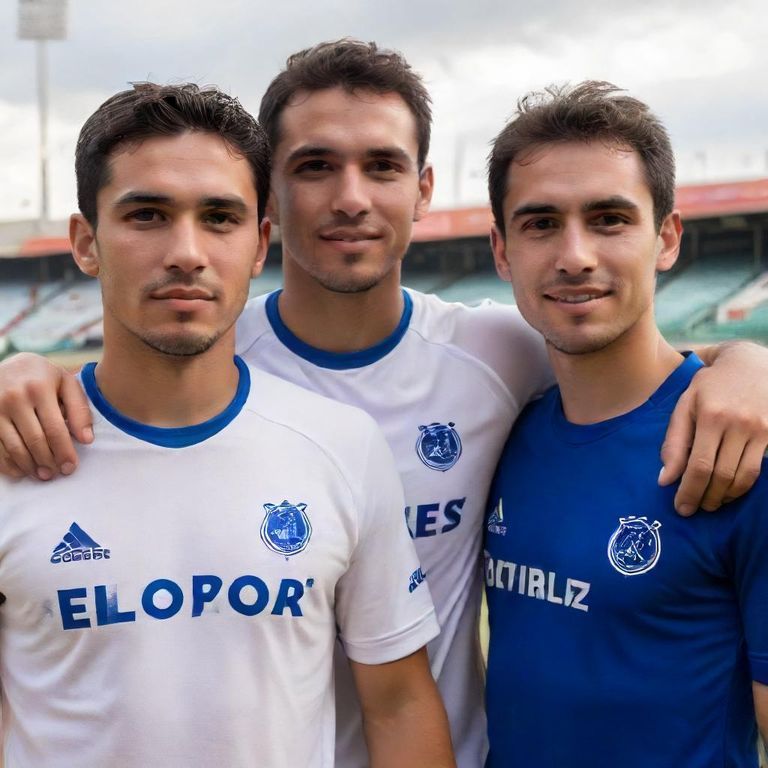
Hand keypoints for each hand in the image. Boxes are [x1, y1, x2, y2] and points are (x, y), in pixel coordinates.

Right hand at [0, 353, 91, 479]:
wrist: (8, 365)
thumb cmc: (42, 377)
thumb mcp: (66, 383)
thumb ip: (79, 409)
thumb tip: (87, 440)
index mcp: (39, 388)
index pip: (55, 429)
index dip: (64, 451)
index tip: (71, 467)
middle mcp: (15, 398)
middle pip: (35, 441)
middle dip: (48, 462)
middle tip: (57, 474)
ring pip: (14, 447)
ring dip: (30, 466)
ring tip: (42, 475)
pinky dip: (9, 464)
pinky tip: (21, 470)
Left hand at [659, 343, 767, 514]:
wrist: (751, 364)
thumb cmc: (710, 387)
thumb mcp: (685, 405)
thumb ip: (674, 442)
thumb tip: (665, 479)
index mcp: (710, 415)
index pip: (699, 465)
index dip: (689, 491)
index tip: (680, 507)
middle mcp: (738, 424)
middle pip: (721, 476)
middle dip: (706, 498)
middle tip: (694, 508)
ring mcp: (760, 430)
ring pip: (743, 478)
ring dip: (725, 497)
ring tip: (710, 502)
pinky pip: (757, 471)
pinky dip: (742, 486)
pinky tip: (729, 490)